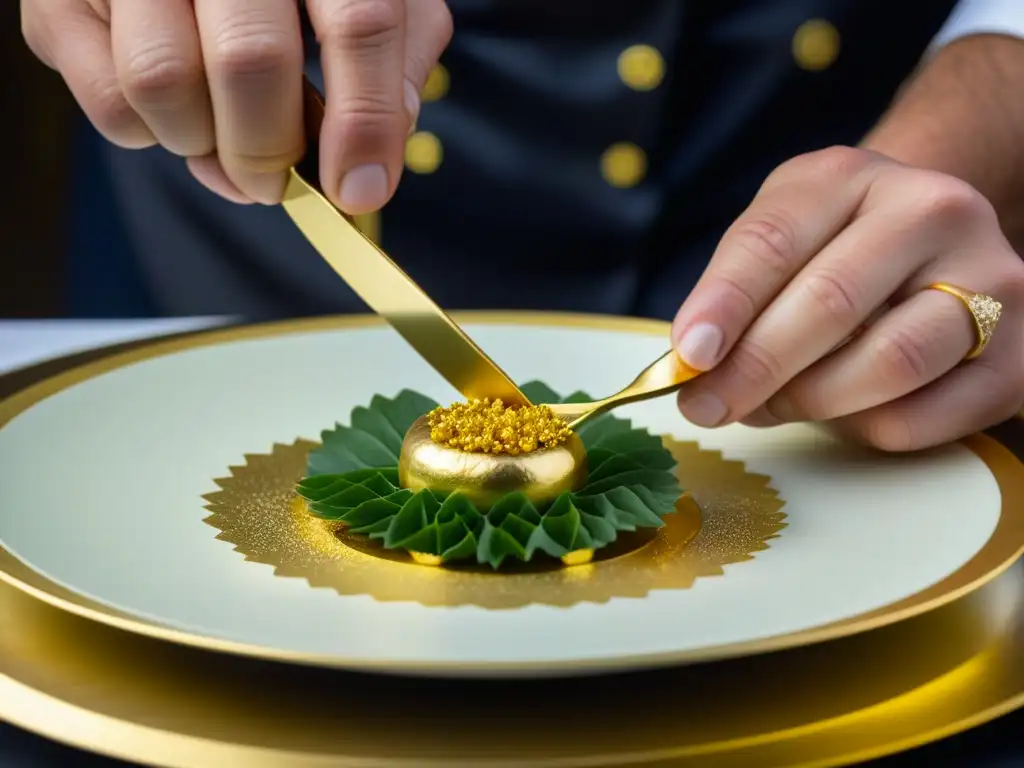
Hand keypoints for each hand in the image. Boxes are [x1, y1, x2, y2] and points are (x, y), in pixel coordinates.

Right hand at [21, 0, 451, 209]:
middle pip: (251, 61)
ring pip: (165, 82)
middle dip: (271, 152)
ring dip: (204, 146)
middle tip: (277, 183)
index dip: (364, 122)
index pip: (358, 24)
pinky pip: (109, 101)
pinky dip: (150, 135)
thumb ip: (394, 55)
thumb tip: (368, 157)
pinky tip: (177, 112)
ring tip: (223, 142)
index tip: (359, 191)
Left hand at [671, 146, 1023, 450]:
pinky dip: (862, 429)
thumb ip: (735, 289)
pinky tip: (839, 412)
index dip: (725, 304)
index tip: (688, 356)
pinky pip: (922, 417)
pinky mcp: (1016, 355)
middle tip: (707, 407)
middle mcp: (934, 212)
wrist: (930, 240)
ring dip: (809, 402)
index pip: (774, 240)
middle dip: (754, 369)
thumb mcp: (779, 236)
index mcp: (853, 177)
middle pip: (831, 303)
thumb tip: (696, 366)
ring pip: (888, 364)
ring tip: (767, 406)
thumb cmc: (832, 245)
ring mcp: (990, 280)